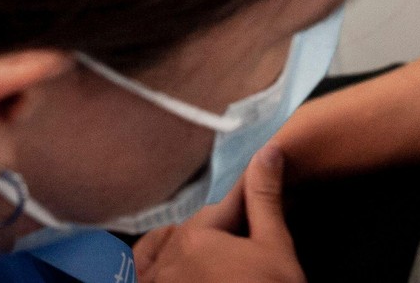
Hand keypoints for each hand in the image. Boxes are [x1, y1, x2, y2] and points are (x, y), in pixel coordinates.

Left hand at [133, 146, 304, 282]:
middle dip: (221, 230)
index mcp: (196, 238)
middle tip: (246, 244)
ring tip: (222, 260)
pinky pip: (143, 271)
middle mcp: (166, 260)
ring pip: (171, 251)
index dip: (248, 206)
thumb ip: (264, 196)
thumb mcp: (275, 246)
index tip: (259, 201)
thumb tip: (267, 149)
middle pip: (196, 231)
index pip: (224, 207)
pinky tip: (176, 264)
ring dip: (192, 248)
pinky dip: (155, 263)